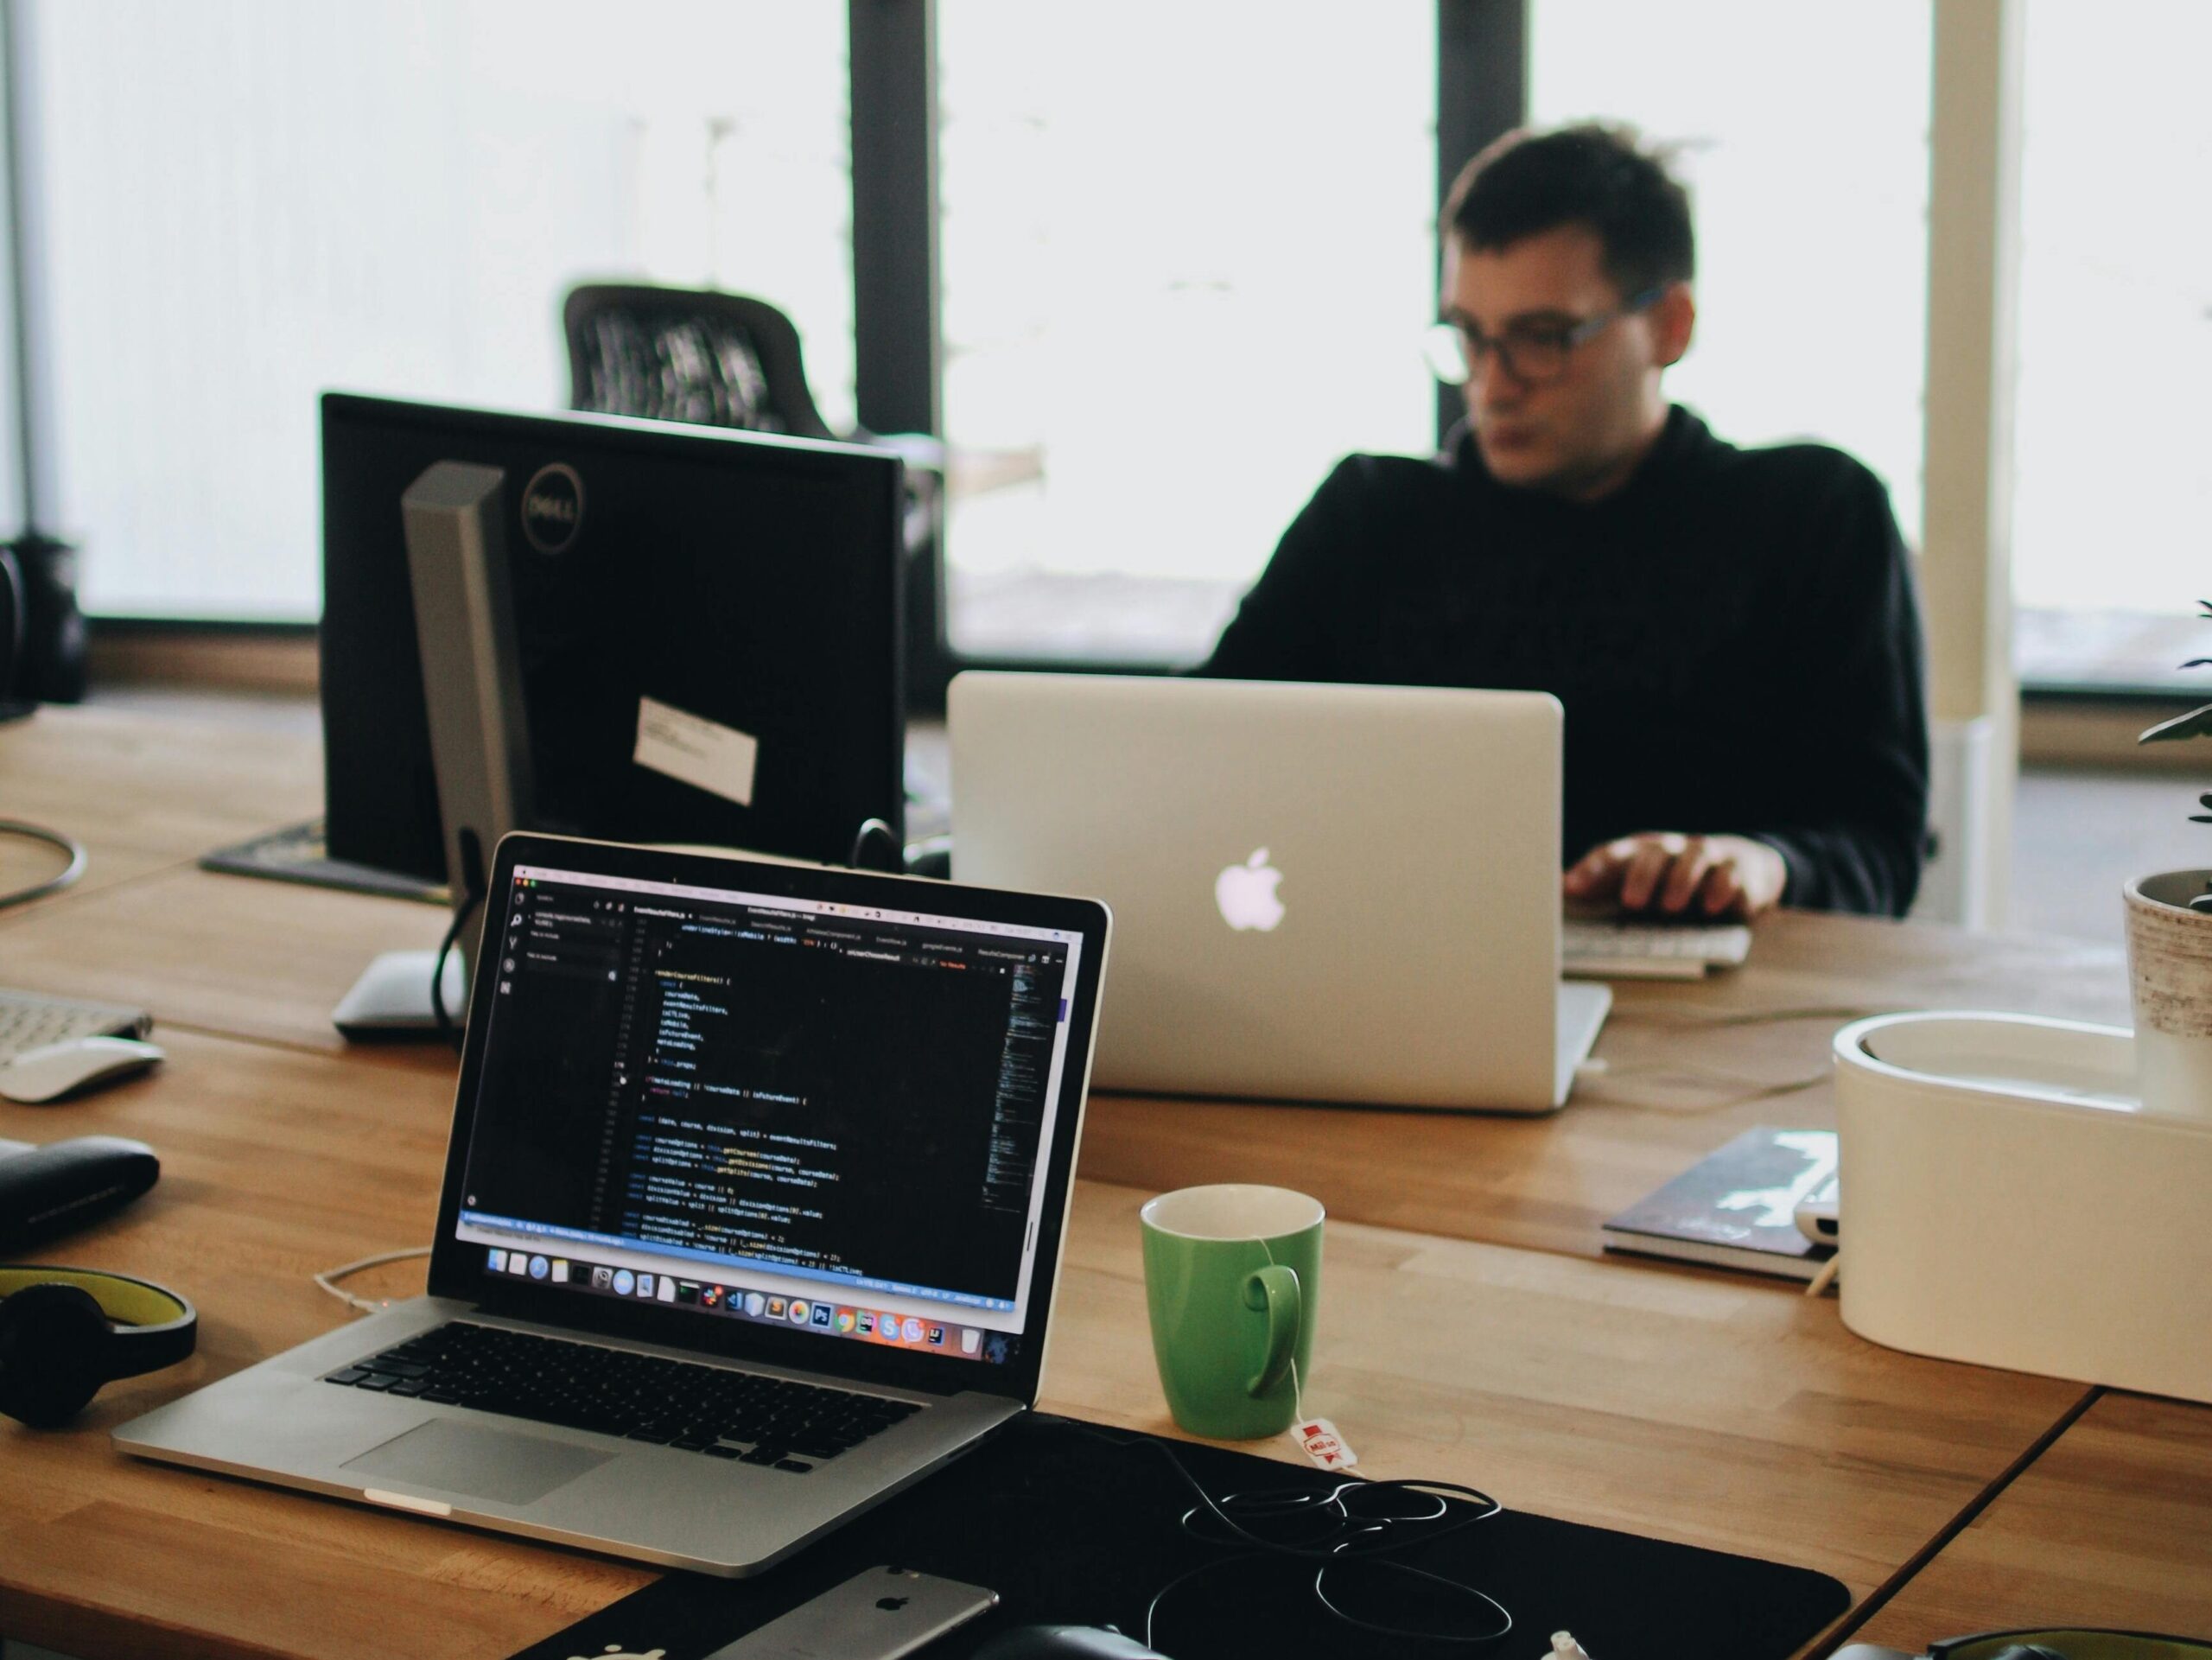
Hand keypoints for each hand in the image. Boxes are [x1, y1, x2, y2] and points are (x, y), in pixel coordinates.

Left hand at [1562, 832, 1786, 920]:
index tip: (1569, 888)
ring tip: (1671, 906)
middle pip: (1654, 853)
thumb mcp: (1637, 880)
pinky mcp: (1738, 868)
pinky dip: (1723, 887)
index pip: (1612, 854)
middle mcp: (1672, 849)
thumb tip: (1554, 888)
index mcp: (1641, 852)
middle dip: (1641, 876)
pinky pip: (1731, 872)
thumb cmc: (1674, 878)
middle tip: (1631, 902)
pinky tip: (1714, 906)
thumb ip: (1600, 885)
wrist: (1740, 866)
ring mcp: (1706, 855)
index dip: (1590, 870)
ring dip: (1682, 880)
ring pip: (1695, 856)